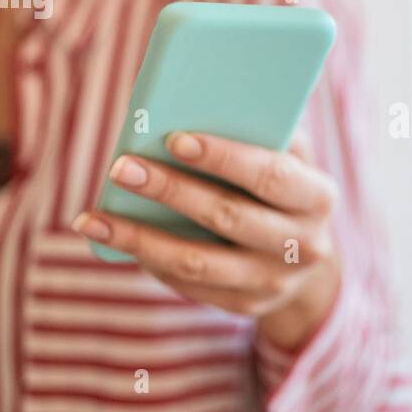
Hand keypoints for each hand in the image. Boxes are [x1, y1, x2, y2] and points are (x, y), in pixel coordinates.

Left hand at [71, 131, 342, 350]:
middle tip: (121, 168)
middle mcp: (304, 245)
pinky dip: (150, 260)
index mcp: (318, 197)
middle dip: (171, 191)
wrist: (308, 255)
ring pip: (199, 262)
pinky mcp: (246, 305)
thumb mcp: (290, 158)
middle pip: (228, 217)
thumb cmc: (285, 186)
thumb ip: (260, 134)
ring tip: (93, 218)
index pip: (270, 175)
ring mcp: (275, 282)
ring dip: (141, 238)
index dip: (223, 157)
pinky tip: (116, 240)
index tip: (174, 139)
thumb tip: (191, 106)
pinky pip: (190, 285)